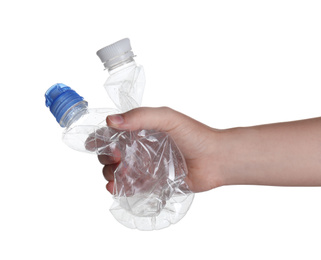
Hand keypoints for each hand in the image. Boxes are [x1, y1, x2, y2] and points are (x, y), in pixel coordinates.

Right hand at [98, 107, 223, 192]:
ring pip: (117, 172)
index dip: (101, 139)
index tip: (99, 145)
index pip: (112, 133)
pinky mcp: (152, 183)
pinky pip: (130, 186)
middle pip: (110, 154)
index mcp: (141, 130)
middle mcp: (140, 148)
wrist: (216, 160)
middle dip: (105, 158)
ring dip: (111, 174)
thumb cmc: (195, 135)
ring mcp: (145, 166)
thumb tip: (111, 121)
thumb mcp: (167, 118)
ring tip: (117, 176)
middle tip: (116, 159)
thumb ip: (141, 116)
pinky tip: (117, 188)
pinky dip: (120, 188)